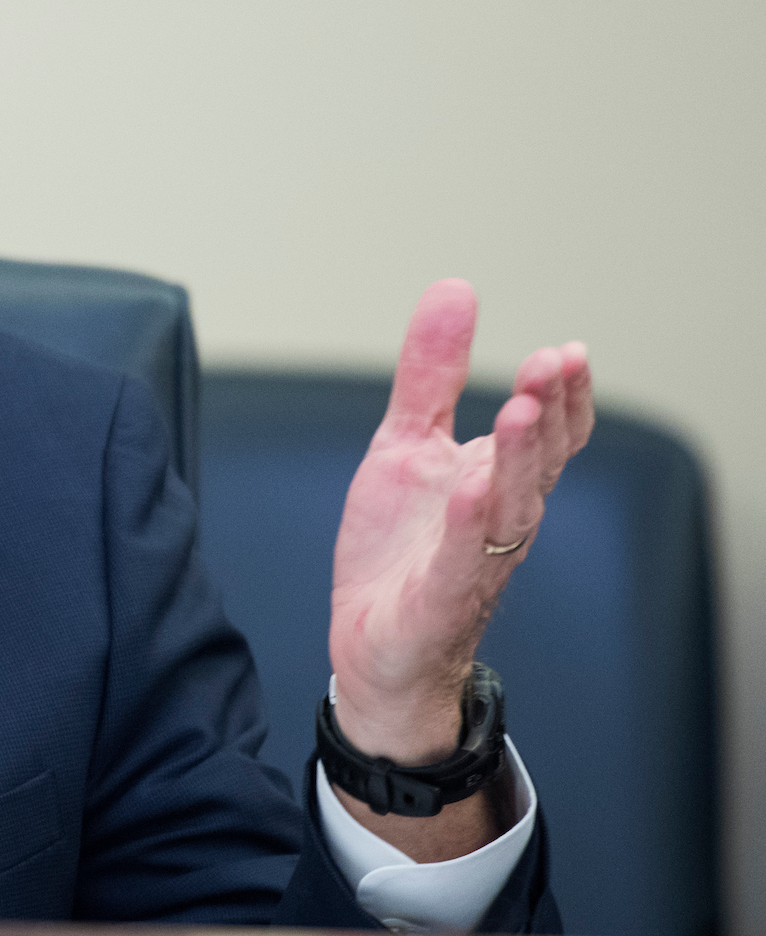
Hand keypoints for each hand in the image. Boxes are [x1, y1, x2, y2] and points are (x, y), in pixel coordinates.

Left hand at [324, 281, 591, 854]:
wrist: (370, 644)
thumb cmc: (399, 549)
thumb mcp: (404, 444)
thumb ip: (430, 375)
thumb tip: (456, 290)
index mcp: (497, 480)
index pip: (550, 432)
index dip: (565, 394)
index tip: (567, 350)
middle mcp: (500, 518)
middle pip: (539, 459)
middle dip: (549, 410)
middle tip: (553, 361)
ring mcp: (475, 558)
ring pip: (512, 504)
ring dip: (520, 456)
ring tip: (522, 406)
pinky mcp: (441, 596)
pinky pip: (465, 558)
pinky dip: (471, 522)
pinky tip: (472, 487)